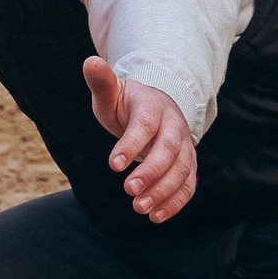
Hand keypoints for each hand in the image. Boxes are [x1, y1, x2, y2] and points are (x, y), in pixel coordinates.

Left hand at [83, 59, 197, 222]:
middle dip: (151, 172)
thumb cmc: (127, 104)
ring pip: (182, 170)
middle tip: (128, 191)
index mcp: (153, 107)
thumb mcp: (112, 93)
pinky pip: (188, 185)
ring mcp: (185, 146)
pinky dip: (175, 202)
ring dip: (163, 191)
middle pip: (169, 150)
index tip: (112, 166)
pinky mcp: (188, 165)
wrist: (156, 107)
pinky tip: (156, 216)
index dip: (131, 145)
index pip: (144, 126)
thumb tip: (89, 62)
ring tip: (140, 208)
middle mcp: (174, 126)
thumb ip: (102, 82)